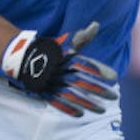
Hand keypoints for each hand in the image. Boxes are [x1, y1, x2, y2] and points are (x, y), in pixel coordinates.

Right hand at [3, 21, 119, 116]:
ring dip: (87, 103)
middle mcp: (59, 70)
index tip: (114, 77)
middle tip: (114, 97)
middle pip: (80, 82)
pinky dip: (67, 108)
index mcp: (66, 57)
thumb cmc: (53, 50)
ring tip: (102, 110)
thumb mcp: (67, 42)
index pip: (85, 64)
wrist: (24, 56)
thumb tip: (96, 25)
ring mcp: (51, 82)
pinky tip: (80, 115)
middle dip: (98, 90)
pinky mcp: (44, 91)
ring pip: (71, 95)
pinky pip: (56, 102)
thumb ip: (83, 37)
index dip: (100, 70)